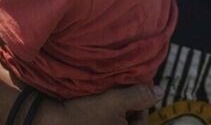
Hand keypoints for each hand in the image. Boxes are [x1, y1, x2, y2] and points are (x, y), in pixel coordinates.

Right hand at [36, 85, 162, 124]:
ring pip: (114, 122)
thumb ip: (139, 96)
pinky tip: (95, 103)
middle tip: (119, 91)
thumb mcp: (115, 101)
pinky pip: (103, 122)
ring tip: (107, 95)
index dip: (140, 104)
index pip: (143, 122)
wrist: (50, 121)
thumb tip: (161, 91)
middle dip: (127, 108)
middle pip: (128, 122)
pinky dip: (103, 115)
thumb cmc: (85, 113)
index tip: (132, 89)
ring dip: (114, 111)